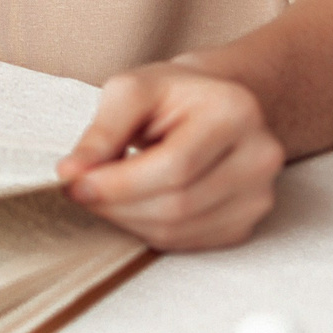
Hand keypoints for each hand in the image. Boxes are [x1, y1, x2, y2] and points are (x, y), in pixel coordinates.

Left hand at [56, 62, 285, 250]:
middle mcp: (260, 155)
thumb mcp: (133, 91)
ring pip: (181, 230)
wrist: (211, 105)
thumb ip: (103, 130)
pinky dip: (151, 231)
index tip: (76, 184)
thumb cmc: (172, 94)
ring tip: (105, 198)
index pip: (175, 165)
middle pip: (179, 203)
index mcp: (236, 110)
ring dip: (131, 222)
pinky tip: (135, 208)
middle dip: (119, 205)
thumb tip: (72, 172)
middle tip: (82, 193)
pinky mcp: (246, 221)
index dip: (120, 183)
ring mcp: (258, 194)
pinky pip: (189, 242)